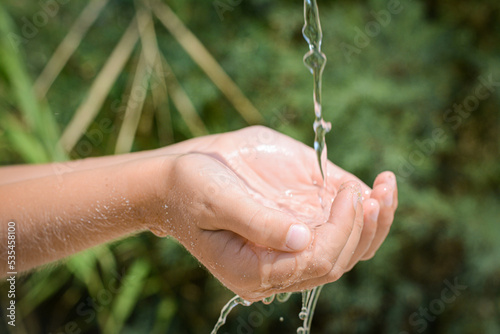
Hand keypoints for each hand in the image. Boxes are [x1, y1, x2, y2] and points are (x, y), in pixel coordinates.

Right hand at [152, 126, 397, 300]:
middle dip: (364, 227)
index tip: (347, 194)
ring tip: (387, 188)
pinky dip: (365, 211)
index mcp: (257, 269)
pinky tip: (379, 188)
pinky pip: (341, 228)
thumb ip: (258, 222)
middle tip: (375, 193)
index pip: (318, 262)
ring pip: (350, 249)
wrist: (178, 177)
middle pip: (342, 259)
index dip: (342, 232)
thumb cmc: (190, 188)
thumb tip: (304, 238)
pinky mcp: (298, 218)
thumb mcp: (216, 201)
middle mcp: (280, 262)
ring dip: (375, 222)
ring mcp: (293, 241)